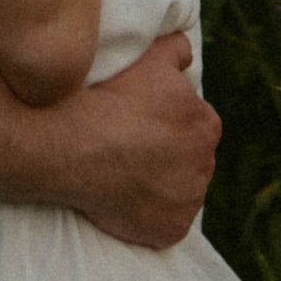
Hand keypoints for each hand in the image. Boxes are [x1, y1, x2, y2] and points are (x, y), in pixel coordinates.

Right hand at [43, 34, 218, 249]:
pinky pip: (166, 224)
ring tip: (124, 175)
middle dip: (167, 155)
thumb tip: (187, 54)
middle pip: (189, 159)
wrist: (74, 147)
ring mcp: (189, 202)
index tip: (140, 124)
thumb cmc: (111, 99)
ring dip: (160, 186)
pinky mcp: (172, 230)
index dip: (167, 123)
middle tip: (130, 149)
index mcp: (205, 124)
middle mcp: (205, 164)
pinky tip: (124, 201)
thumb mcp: (148, 58)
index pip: (194, 124)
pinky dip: (150, 217)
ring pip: (179, 192)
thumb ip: (177, 50)